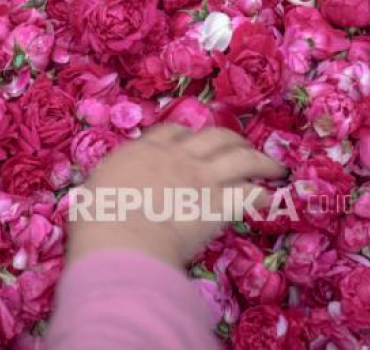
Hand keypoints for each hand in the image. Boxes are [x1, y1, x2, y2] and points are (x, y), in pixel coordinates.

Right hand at [67, 124, 285, 268]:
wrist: (120, 237)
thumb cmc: (97, 219)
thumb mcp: (95, 189)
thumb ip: (110, 184)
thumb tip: (104, 194)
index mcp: (142, 150)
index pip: (172, 131)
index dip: (188, 134)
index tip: (195, 140)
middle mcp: (175, 156)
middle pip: (214, 136)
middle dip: (231, 138)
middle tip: (241, 145)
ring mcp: (200, 177)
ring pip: (240, 157)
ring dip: (261, 159)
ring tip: (274, 166)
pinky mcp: (218, 203)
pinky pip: (249, 193)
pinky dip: (261, 195)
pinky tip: (269, 200)